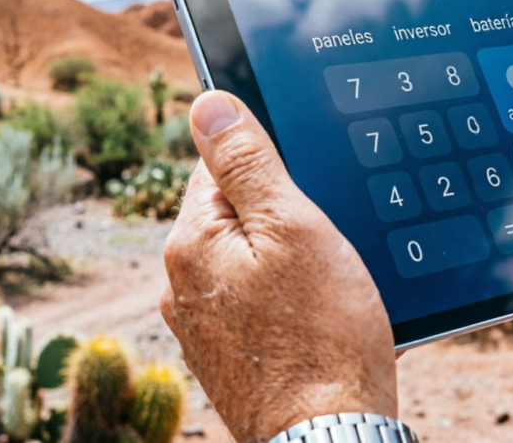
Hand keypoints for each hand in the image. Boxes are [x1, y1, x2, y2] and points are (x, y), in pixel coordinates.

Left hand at [160, 91, 397, 441]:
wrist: (329, 431)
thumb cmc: (322, 334)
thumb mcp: (294, 227)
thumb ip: (248, 162)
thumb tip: (208, 103)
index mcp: (190, 242)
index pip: (220, 163)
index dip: (275, 163)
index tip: (311, 184)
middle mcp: (181, 283)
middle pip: (237, 212)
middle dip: (285, 213)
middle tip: (330, 238)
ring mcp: (204, 324)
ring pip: (252, 258)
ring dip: (290, 257)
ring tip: (330, 283)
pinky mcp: (230, 355)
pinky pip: (259, 300)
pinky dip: (289, 298)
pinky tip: (320, 315)